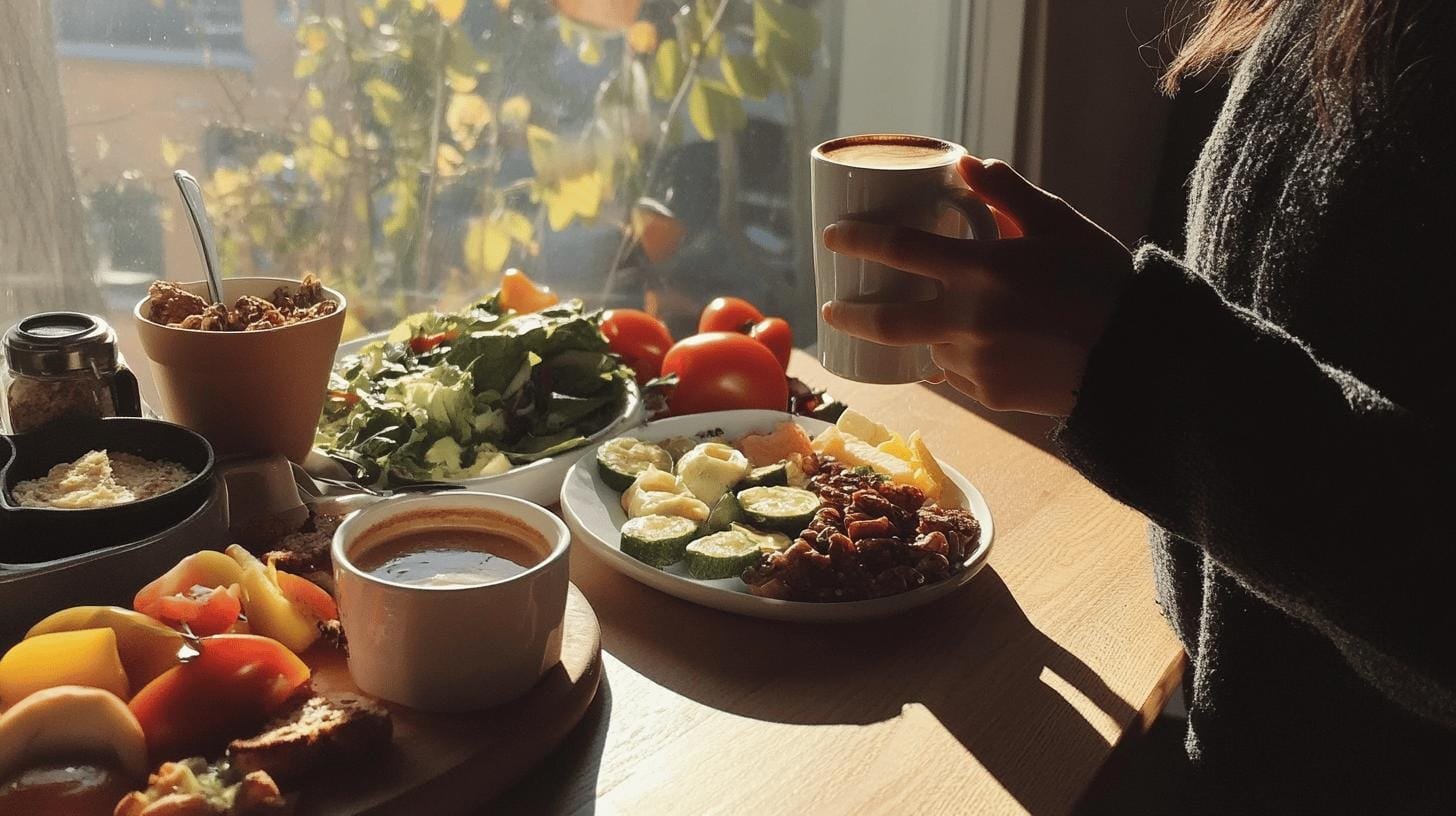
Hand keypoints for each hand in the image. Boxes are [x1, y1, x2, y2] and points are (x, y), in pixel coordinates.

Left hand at [821, 156, 1132, 415]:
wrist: (1139, 358)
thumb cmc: (1102, 281)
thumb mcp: (1061, 225)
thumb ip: (1009, 194)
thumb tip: (964, 164)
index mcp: (983, 269)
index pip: (897, 249)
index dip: (857, 240)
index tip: (831, 239)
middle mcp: (969, 318)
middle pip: (885, 319)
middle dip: (847, 313)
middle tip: (830, 308)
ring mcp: (976, 362)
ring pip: (925, 347)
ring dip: (916, 335)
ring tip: (917, 323)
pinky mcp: (988, 395)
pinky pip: (954, 374)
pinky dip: (952, 359)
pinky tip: (967, 349)